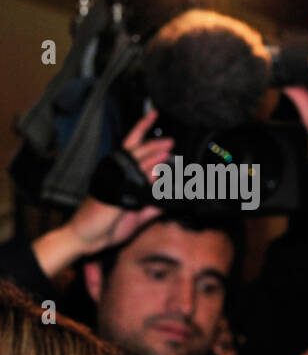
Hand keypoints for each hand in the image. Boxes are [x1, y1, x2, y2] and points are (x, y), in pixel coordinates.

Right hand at [31, 111, 168, 277]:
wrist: (89, 238)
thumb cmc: (108, 226)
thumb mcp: (137, 215)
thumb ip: (152, 206)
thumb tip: (168, 201)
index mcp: (120, 175)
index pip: (132, 148)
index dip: (142, 131)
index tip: (152, 116)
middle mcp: (116, 174)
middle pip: (136, 151)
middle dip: (154, 144)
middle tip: (170, 139)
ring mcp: (113, 182)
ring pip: (135, 163)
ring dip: (153, 155)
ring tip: (168, 149)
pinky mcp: (113, 192)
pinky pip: (132, 181)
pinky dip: (147, 176)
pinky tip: (158, 172)